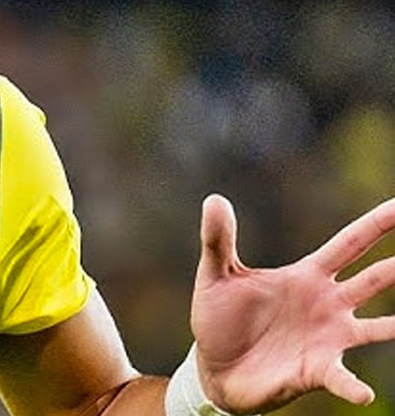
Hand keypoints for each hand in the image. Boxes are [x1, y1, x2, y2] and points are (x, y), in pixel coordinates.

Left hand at [190, 193, 394, 412]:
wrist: (214, 370)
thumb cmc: (219, 321)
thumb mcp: (216, 277)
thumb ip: (218, 240)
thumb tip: (214, 199)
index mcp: (307, 276)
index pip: (350, 243)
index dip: (377, 224)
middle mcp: (328, 305)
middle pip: (375, 279)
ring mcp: (329, 338)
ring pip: (378, 328)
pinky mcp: (318, 370)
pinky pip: (343, 378)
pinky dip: (353, 386)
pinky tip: (362, 394)